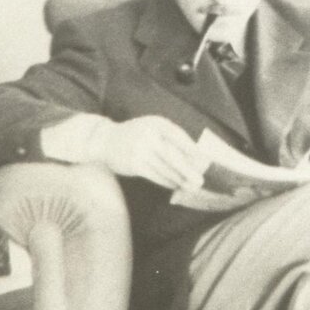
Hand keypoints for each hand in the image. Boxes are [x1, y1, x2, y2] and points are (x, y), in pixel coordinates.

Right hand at [44, 114, 204, 189]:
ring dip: (179, 179)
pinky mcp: (134, 164)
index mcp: (156, 123)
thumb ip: (169, 137)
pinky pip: (155, 175)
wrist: (104, 140)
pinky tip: (175, 185)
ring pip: (164, 168)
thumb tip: (194, 155)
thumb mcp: (151, 127)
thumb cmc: (135, 134)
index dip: (192, 150)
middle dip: (188, 169)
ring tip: (191, 186)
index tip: (204, 161)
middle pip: (173, 156)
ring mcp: (140, 150)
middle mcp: (148, 135)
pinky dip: (167, 181)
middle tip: (201, 180)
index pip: (179, 137)